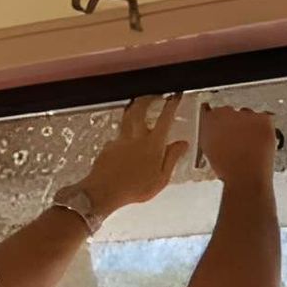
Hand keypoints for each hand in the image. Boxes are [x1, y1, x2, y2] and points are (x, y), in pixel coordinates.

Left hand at [78, 95, 187, 213]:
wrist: (105, 191)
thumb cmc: (135, 188)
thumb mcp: (162, 178)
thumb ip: (172, 158)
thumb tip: (182, 144)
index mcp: (153, 145)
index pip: (164, 119)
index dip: (171, 106)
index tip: (174, 97)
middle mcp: (136, 137)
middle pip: (141, 109)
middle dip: (148, 98)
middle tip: (154, 96)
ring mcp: (121, 139)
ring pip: (128, 116)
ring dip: (134, 107)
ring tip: (139, 105)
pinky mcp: (109, 145)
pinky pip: (119, 133)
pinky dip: (125, 130)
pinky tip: (127, 138)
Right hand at [199, 106, 277, 187]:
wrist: (245, 178)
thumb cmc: (228, 170)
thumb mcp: (211, 150)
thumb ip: (213, 136)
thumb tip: (219, 132)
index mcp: (208, 120)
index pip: (215, 112)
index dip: (223, 124)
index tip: (228, 132)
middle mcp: (224, 113)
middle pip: (233, 113)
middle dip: (238, 124)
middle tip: (242, 142)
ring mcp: (244, 114)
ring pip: (249, 115)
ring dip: (251, 126)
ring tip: (252, 146)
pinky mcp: (262, 119)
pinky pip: (265, 118)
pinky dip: (266, 128)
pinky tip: (261, 142)